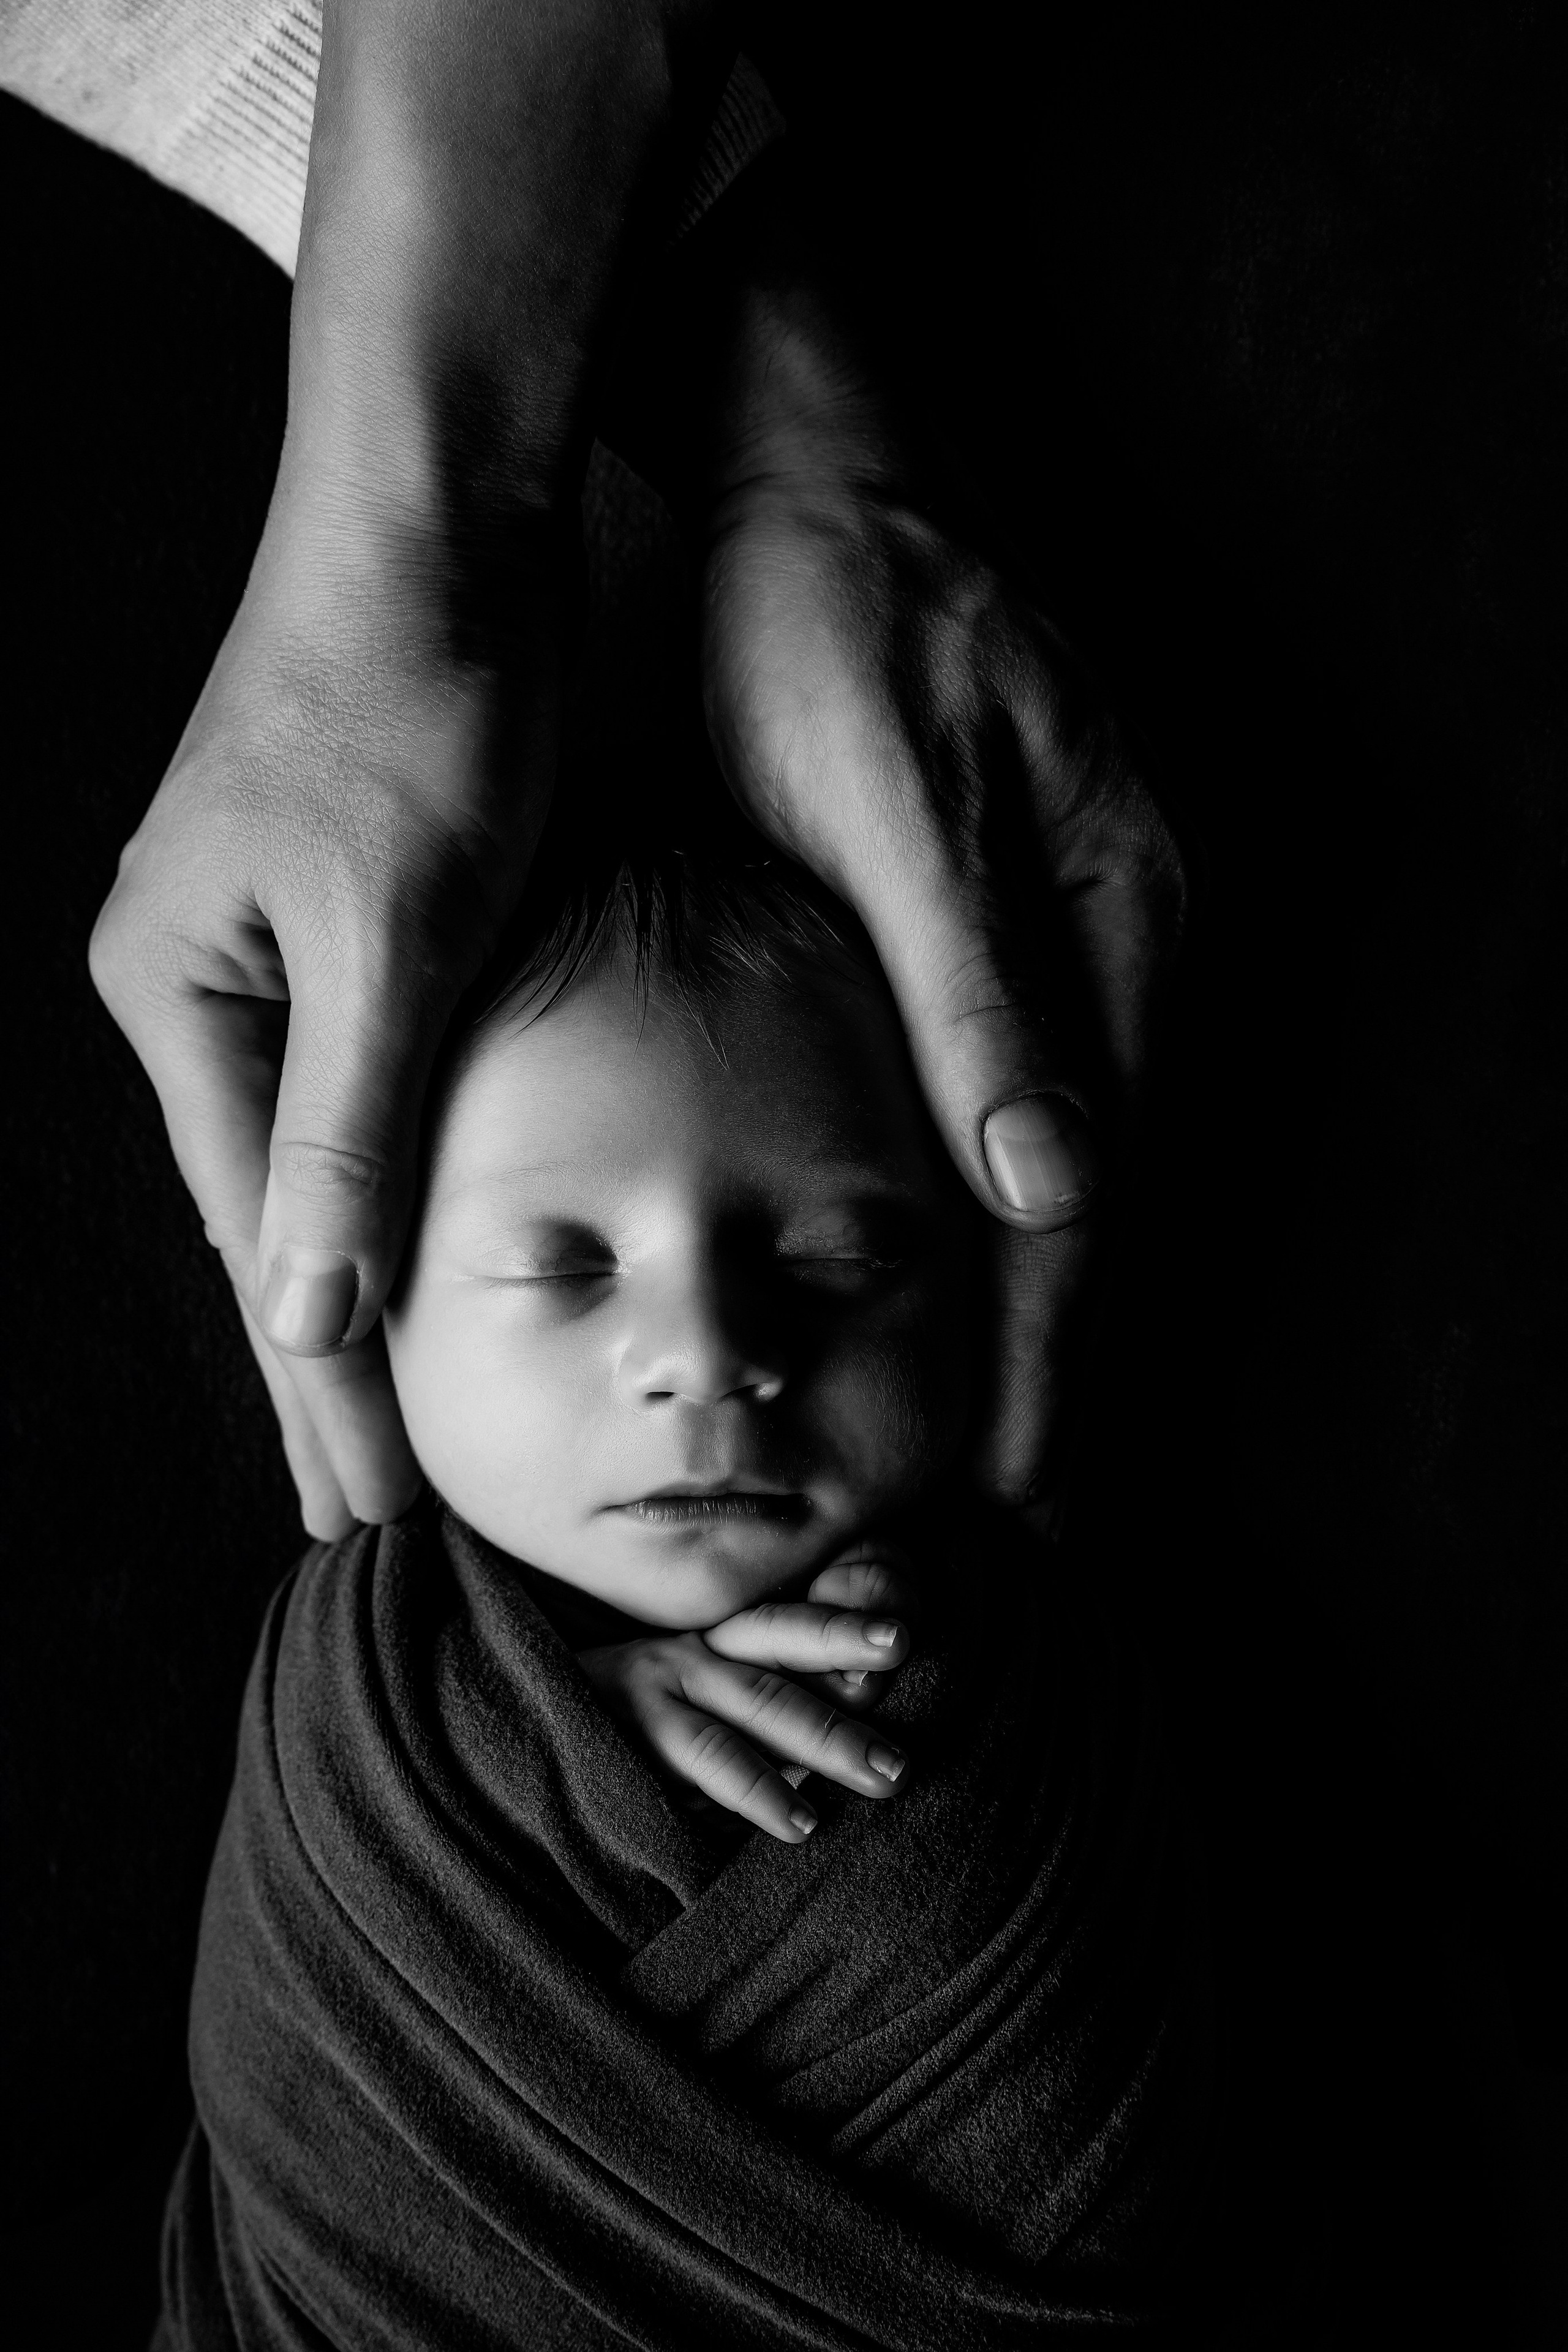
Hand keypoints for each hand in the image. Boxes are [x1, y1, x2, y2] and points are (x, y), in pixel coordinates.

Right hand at [88, 0, 733, 1537]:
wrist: (446, 520)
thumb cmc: (425, 705)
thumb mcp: (398, 931)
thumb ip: (350, 1127)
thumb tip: (303, 1317)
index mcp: (186, 999)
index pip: (264, 1246)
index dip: (323, 1389)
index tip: (370, 1518)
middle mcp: (203, 990)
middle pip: (275, 1227)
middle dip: (323, 1377)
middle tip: (365, 1526)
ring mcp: (266, 956)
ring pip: (316, 1174)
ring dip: (357, 1303)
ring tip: (385, 1438)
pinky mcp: (341, 926)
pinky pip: (357, 1103)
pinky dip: (389, 1200)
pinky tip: (411, 1269)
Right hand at [579, 1551, 916, 1842]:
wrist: (516, 1724)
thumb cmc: (625, 1724)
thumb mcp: (693, 1697)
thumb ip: (761, 1703)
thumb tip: (858, 1712)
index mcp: (714, 1636)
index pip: (790, 1620)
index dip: (847, 1623)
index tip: (908, 1637)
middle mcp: (693, 1650)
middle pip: (783, 1643)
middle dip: (851, 1656)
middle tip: (912, 1661)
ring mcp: (660, 1687)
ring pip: (756, 1703)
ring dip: (826, 1739)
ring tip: (886, 1777)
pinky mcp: (632, 1733)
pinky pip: (705, 1760)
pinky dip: (758, 1790)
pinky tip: (800, 1820)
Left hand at [692, 287, 1189, 1506]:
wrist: (814, 473)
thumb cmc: (826, 630)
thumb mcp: (889, 809)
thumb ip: (975, 997)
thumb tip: (1057, 1184)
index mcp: (1120, 920)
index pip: (1088, 1191)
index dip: (1047, 1355)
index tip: (1013, 1495)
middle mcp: (1138, 938)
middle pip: (1103, 1198)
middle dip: (1055, 1363)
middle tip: (1008, 1525)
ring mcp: (1101, 928)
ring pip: (1078, 1163)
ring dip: (1035, 1305)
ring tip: (994, 1448)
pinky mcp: (1039, 915)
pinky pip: (1043, 1098)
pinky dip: (1006, 1210)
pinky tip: (968, 1280)